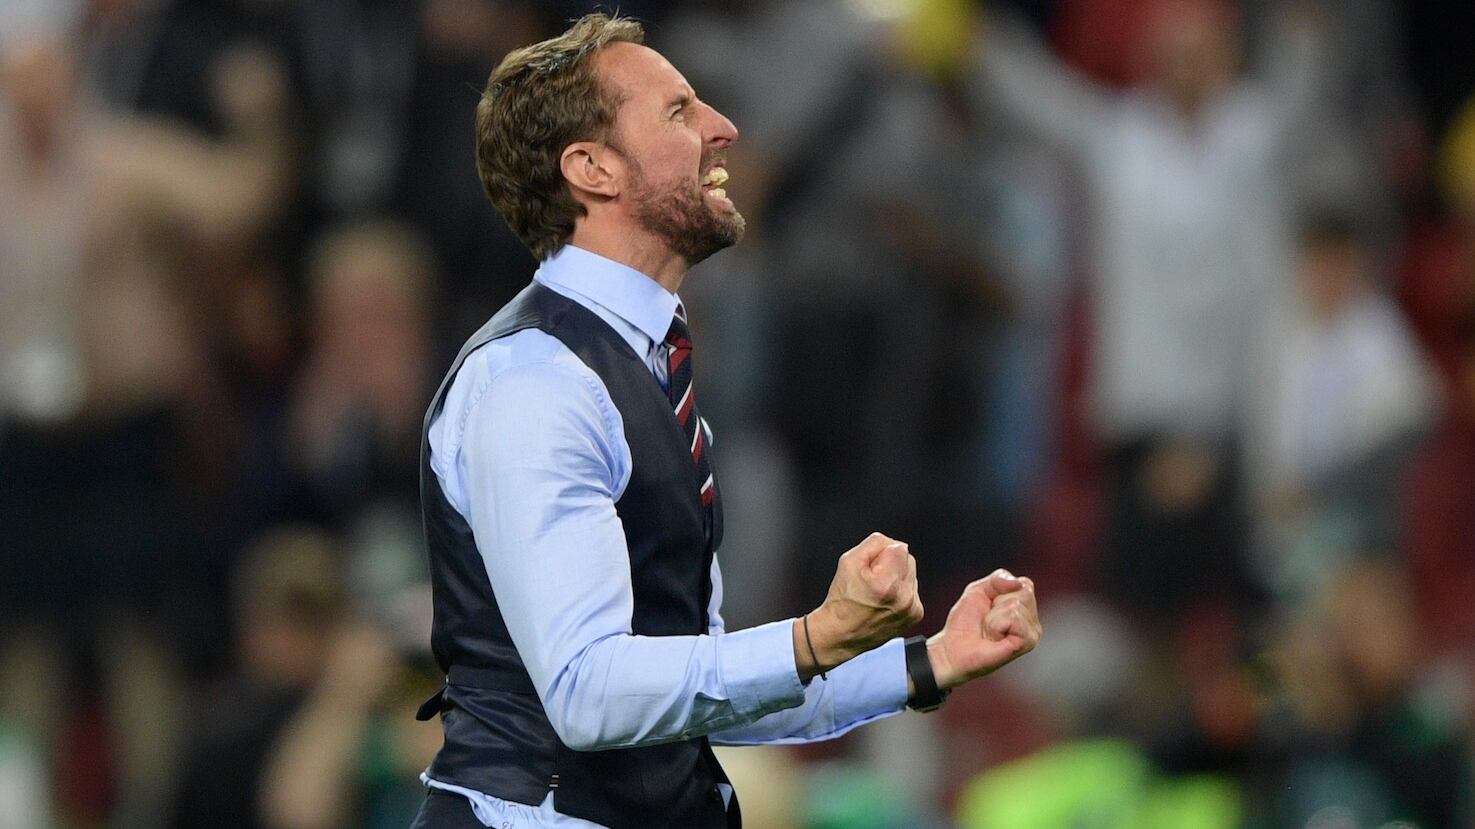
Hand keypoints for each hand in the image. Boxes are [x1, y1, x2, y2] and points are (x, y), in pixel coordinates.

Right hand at [797, 533, 922, 680]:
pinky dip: (901, 591)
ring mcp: (911, 608)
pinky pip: (912, 589)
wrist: (841, 634)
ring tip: (878, 591)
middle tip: (872, 578)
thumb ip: (875, 543)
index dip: (881, 552)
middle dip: (891, 563)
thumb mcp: (848, 561)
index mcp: (887, 583)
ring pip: (911, 574)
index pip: (898, 547)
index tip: (870, 566)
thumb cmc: (842, 599)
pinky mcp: (915, 615)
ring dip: (897, 577)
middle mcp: (903, 597)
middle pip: (908, 559)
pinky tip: (885, 600)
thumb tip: (893, 544)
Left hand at [926, 569, 1039, 690]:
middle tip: (988, 621)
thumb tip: (1019, 583)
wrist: (953, 649)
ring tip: (989, 631)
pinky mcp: (1027, 643)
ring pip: (1016, 605)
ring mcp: (1032, 632)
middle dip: (996, 603)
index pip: (1024, 583)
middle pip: (1023, 592)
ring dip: (994, 617)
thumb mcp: (978, 590)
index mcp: (1024, 606)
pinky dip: (997, 625)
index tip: (989, 606)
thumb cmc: (966, 622)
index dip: (999, 591)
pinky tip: (994, 638)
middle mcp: (1032, 620)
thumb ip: (999, 578)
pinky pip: (1014, 618)